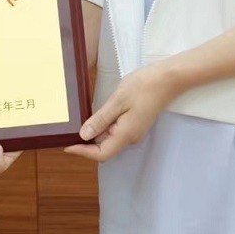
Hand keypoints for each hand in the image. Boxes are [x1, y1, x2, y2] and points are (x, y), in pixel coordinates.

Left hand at [63, 63, 178, 163]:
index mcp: (126, 135)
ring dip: (95, 133)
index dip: (83, 152)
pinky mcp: (135, 122)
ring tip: (78, 121)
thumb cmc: (143, 87)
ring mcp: (134, 130)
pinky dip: (103, 125)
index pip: (101, 154)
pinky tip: (95, 114)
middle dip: (86, 143)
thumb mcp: (118, 101)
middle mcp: (130, 137)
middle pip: (105, 148)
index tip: (66, 145)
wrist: (167, 79)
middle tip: (68, 132)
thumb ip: (100, 119)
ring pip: (110, 138)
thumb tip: (83, 135)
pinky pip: (116, 130)